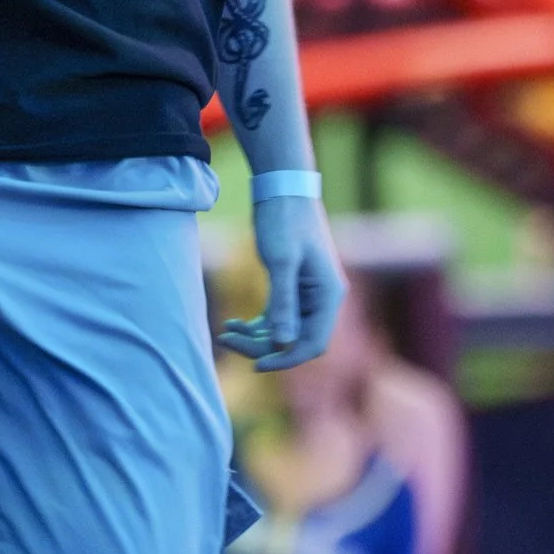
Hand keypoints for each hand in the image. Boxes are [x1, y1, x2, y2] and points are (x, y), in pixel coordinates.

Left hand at [221, 192, 344, 370]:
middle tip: (227, 341)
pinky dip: (256, 325)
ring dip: (256, 337)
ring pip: (284, 331)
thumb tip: (283, 342)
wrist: (281, 187)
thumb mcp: (281, 261)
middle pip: (296, 340)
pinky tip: (231, 324)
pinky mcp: (292, 287)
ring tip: (224, 333)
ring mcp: (308, 294)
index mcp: (329, 295)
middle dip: (263, 347)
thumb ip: (283, 303)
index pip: (314, 343)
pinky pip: (277, 317)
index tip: (256, 366)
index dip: (286, 359)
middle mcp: (323, 299)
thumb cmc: (284, 220)